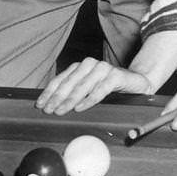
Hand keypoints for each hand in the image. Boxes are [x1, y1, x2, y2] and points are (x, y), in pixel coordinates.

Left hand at [36, 57, 153, 114]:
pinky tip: (80, 108)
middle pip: (69, 83)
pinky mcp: (116, 75)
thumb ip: (73, 92)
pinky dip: (89, 99)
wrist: (136, 82)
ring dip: (70, 100)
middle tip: (49, 110)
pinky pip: (100, 89)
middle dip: (57, 98)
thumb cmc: (108, 88)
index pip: (60, 80)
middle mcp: (90, 64)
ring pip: (83, 86)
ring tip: (61, 111)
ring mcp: (103, 68)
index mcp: (80, 67)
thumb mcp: (88, 89)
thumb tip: (50, 105)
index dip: (49, 93)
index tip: (40, 105)